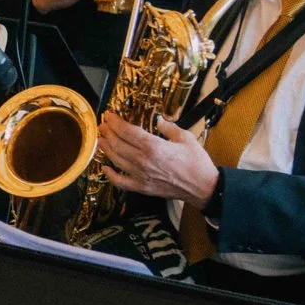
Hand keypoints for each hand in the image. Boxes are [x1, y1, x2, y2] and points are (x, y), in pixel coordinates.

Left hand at [98, 114, 218, 209]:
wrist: (203, 187)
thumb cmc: (196, 161)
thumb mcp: (185, 138)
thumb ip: (169, 127)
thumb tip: (158, 120)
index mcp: (153, 146)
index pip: (127, 132)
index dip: (115, 123)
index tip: (109, 116)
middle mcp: (143, 161)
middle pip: (118, 144)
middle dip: (108, 133)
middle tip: (102, 126)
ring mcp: (141, 175)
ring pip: (116, 160)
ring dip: (106, 149)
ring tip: (101, 140)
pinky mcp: (142, 188)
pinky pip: (121, 182)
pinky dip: (110, 175)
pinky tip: (104, 167)